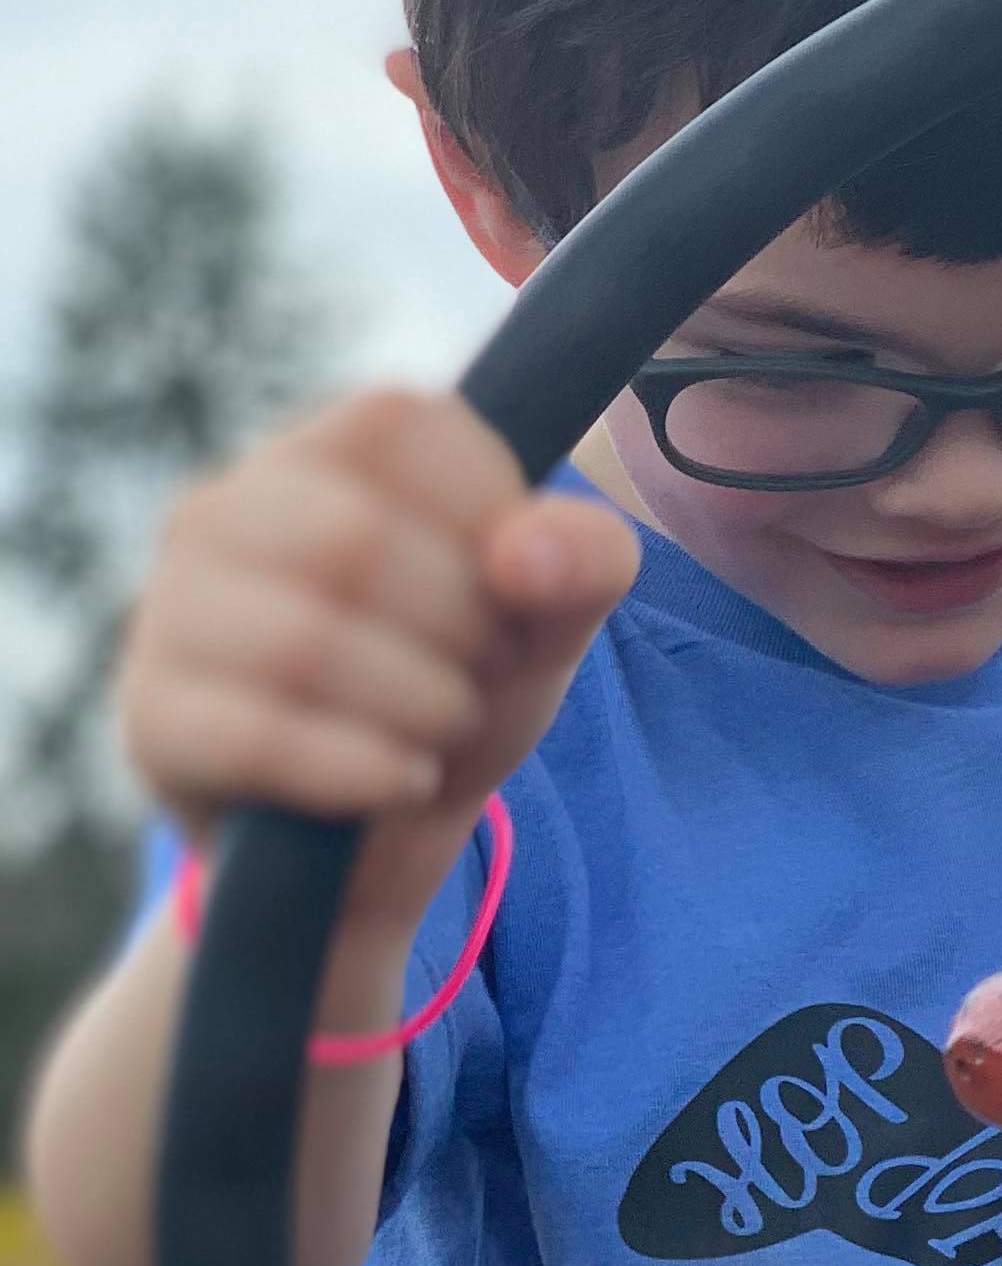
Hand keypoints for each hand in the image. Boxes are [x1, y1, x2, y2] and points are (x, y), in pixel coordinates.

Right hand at [119, 388, 637, 933]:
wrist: (376, 842)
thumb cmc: (451, 692)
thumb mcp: (544, 627)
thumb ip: (581, 564)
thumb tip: (531, 552)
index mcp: (320, 454)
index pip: (405, 423)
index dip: (488, 514)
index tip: (508, 589)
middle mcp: (224, 509)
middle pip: (354, 539)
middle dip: (460, 630)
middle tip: (477, 680)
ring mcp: (172, 612)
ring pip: (302, 642)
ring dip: (418, 707)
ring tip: (438, 733)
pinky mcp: (155, 720)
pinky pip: (256, 738)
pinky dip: (361, 770)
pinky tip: (405, 781)